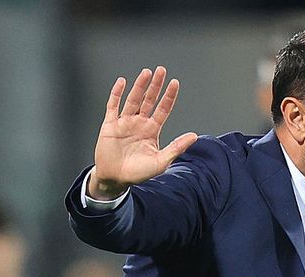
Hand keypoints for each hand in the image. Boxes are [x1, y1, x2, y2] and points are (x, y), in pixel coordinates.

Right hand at [89, 66, 197, 199]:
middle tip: (162, 70)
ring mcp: (124, 123)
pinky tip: (122, 82)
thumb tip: (194, 136)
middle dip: (156, 86)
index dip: (169, 96)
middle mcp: (139, 123)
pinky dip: (117, 94)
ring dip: (140, 86)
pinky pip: (113, 106)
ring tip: (147, 72)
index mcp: (152, 131)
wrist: (116, 179)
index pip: (163, 109)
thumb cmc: (139, 172)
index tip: (175, 83)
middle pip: (149, 100)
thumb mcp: (161, 160)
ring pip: (133, 100)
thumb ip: (177, 147)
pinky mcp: (110, 125)